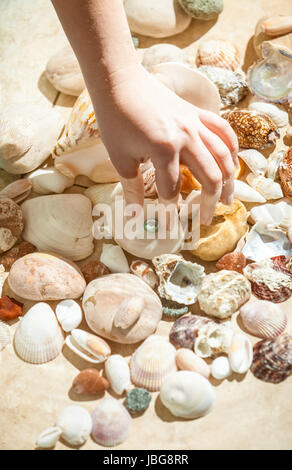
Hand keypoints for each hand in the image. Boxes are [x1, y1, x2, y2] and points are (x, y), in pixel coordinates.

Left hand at [91, 64, 238, 224]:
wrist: (119, 83)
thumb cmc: (115, 120)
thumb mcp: (120, 158)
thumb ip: (133, 187)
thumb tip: (134, 216)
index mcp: (165, 150)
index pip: (172, 190)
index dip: (169, 210)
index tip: (168, 226)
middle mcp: (187, 137)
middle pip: (209, 176)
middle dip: (209, 202)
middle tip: (206, 219)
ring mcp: (195, 124)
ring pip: (223, 156)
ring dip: (228, 180)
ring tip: (227, 199)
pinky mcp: (197, 114)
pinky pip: (223, 131)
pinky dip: (231, 148)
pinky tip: (231, 163)